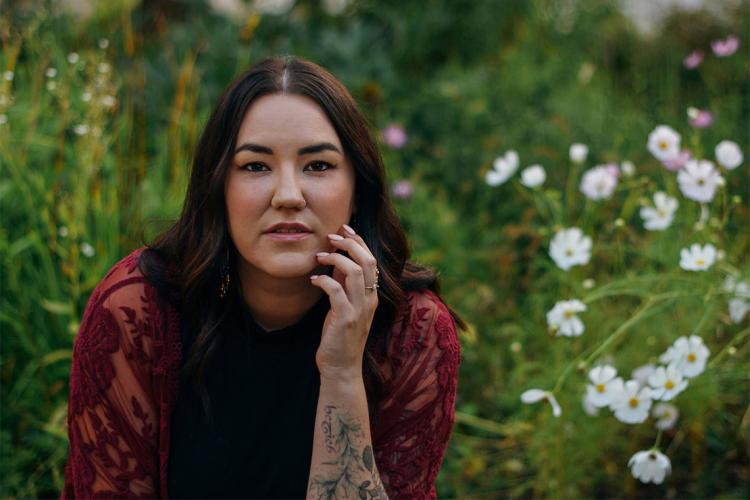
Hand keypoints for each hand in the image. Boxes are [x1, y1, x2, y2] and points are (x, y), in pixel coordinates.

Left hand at [310, 224, 378, 381]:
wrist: (341, 368)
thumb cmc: (340, 337)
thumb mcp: (344, 306)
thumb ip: (343, 284)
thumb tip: (335, 260)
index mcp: (372, 295)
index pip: (371, 260)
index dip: (358, 241)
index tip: (343, 229)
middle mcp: (369, 300)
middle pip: (367, 261)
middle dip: (349, 243)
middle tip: (331, 237)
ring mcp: (359, 309)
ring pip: (355, 272)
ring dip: (335, 259)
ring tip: (319, 256)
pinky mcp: (345, 318)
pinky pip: (336, 290)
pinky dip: (324, 280)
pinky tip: (313, 279)